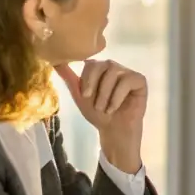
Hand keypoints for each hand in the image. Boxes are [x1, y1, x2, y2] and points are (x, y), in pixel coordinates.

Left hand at [55, 60, 146, 174]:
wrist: (113, 131)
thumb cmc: (97, 114)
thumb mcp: (80, 96)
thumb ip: (70, 78)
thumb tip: (55, 62)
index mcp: (100, 69)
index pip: (91, 63)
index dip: (87, 79)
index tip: (85, 95)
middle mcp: (114, 68)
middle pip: (103, 64)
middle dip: (96, 85)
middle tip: (95, 104)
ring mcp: (128, 73)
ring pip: (114, 72)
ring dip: (106, 94)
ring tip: (105, 109)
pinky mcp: (140, 81)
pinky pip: (127, 81)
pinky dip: (117, 97)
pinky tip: (114, 108)